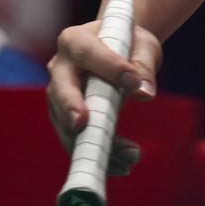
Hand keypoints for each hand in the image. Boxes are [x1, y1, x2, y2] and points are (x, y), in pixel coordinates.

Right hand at [47, 21, 162, 176]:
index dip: (108, 67)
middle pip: (60, 89)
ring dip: (94, 142)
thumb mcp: (142, 45)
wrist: (117, 49)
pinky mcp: (65, 118)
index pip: (87, 52)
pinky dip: (97, 154)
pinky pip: (75, 139)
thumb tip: (145, 93)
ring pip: (66, 122)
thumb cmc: (128, 42)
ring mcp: (58, 95)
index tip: (133, 82)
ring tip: (130, 157)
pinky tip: (122, 165)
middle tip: (82, 124)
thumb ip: (144, 65)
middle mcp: (59, 67)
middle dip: (71, 107)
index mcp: (75, 40)